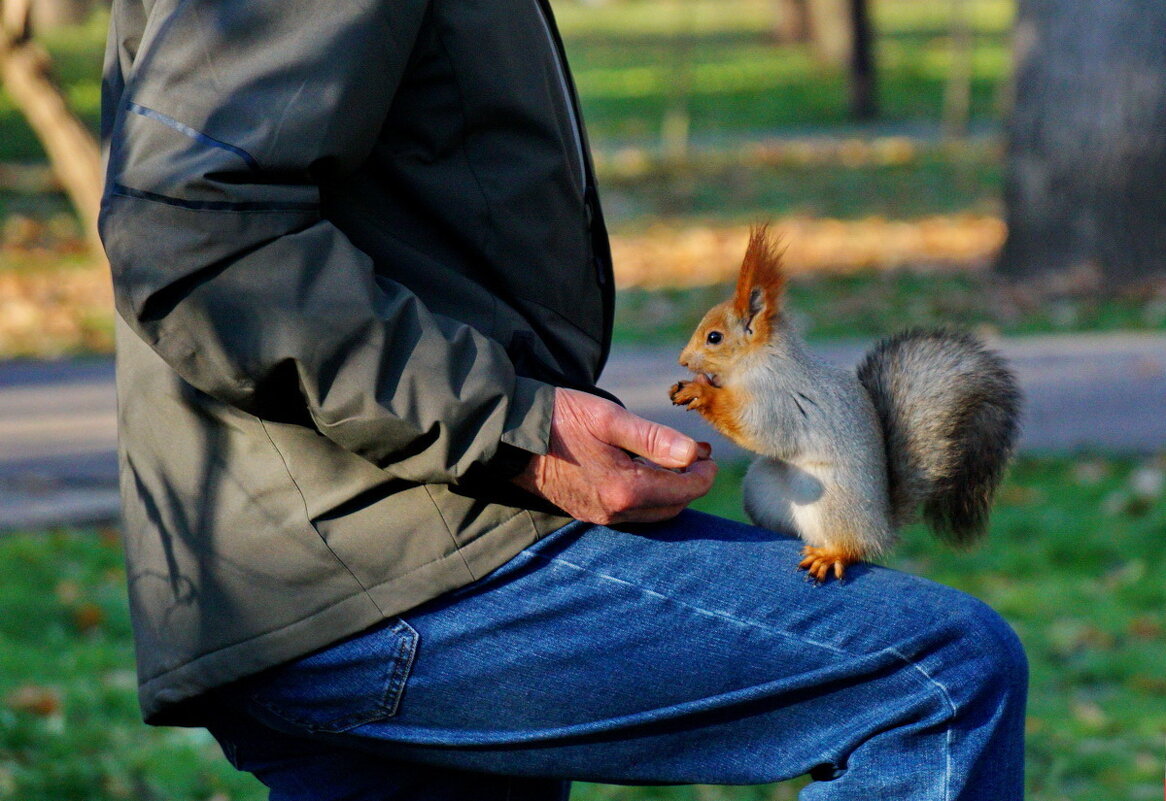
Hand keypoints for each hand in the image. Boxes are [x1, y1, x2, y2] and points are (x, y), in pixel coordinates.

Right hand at [513, 388, 715, 524]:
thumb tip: (693, 454)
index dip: (703, 473)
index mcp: (624, 490)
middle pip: (670, 507)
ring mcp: (597, 515)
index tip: (708, 453)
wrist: (509, 434)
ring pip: (650, 512)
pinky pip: (629, 511)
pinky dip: (647, 495)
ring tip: (677, 460)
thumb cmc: (560, 418)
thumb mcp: (610, 419)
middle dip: (689, 482)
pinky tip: (644, 471)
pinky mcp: (585, 511)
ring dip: (669, 490)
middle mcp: (613, 511)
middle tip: (698, 455)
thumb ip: (654, 439)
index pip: (683, 491)